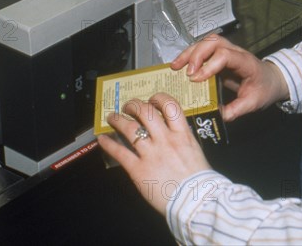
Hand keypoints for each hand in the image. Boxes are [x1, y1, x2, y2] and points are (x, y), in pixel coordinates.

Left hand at [97, 93, 210, 214]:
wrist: (195, 202)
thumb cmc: (200, 181)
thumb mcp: (196, 152)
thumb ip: (183, 141)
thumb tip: (174, 134)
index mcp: (182, 135)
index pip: (170, 106)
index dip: (159, 98)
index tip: (153, 100)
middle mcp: (165, 139)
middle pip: (146, 112)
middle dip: (134, 105)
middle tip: (129, 107)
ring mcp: (151, 153)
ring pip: (130, 128)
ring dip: (118, 120)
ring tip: (112, 118)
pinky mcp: (138, 169)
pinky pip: (120, 152)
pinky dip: (109, 144)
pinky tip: (102, 139)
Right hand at [171, 35, 288, 120]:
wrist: (273, 80)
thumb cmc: (264, 89)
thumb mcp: (253, 103)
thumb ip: (237, 109)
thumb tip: (218, 115)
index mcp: (246, 62)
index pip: (225, 55)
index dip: (209, 65)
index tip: (197, 79)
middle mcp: (236, 52)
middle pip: (213, 42)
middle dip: (196, 55)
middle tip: (185, 72)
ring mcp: (227, 50)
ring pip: (206, 42)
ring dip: (189, 52)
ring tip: (175, 66)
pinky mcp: (220, 54)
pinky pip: (203, 49)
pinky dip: (190, 55)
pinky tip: (179, 65)